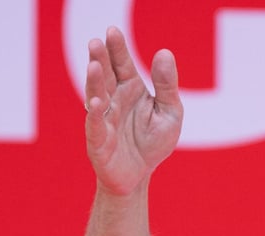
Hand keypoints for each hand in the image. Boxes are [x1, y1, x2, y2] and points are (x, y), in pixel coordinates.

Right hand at [85, 27, 183, 195]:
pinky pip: (96, 126)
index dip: (117, 48)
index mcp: (130, 89)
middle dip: (100, 59)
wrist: (140, 175)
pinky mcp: (98, 142)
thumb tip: (164, 52)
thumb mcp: (170, 112)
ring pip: (97, 97)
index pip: (122, 64)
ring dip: (94, 82)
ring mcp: (104, 119)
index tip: (112, 31)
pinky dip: (97, 115)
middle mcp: (113, 100)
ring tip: (94, 66)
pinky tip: (98, 102)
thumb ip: (167, 85)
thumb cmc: (153, 142)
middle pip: (105, 76)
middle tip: (96, 42)